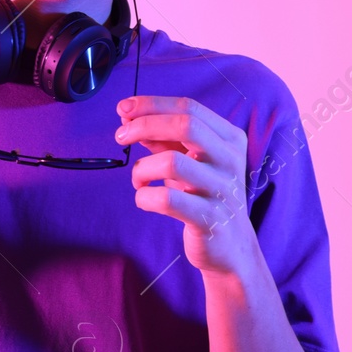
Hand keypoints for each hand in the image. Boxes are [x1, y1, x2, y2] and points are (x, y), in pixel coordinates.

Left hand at [115, 95, 256, 275]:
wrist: (231, 246)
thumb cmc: (205, 195)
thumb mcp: (190, 161)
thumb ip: (165, 138)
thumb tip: (129, 116)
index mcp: (230, 139)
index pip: (189, 107)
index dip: (152, 104)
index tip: (123, 108)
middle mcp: (230, 160)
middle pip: (185, 125)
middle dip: (144, 125)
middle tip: (120, 136)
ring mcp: (223, 190)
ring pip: (171, 162)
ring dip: (142, 168)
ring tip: (138, 179)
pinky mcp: (210, 219)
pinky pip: (167, 200)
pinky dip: (144, 197)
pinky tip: (144, 199)